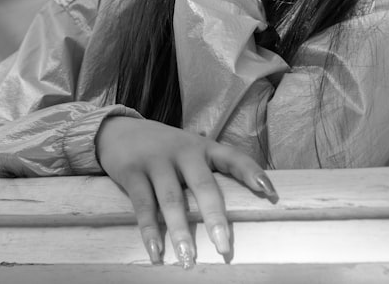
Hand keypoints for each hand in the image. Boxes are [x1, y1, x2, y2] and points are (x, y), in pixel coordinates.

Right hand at [96, 116, 278, 267]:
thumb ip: (208, 172)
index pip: (233, 158)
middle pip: (203, 185)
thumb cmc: (163, 149)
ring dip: (180, 231)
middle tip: (224, 248)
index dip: (251, 173)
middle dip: (214, 218)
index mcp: (203, 147)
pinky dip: (149, 231)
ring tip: (188, 259)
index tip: (270, 193)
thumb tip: (240, 210)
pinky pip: (142, 204)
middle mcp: (183, 151)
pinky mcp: (131, 170)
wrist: (117, 129)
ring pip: (172, 199)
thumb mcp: (188, 151)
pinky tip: (155, 252)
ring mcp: (156, 160)